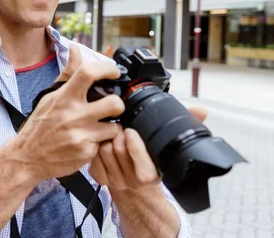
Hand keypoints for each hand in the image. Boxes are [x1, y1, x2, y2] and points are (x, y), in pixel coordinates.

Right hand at [15, 44, 124, 181]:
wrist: (27, 158)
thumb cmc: (40, 125)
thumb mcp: (51, 97)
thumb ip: (68, 73)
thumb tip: (75, 49)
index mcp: (64, 97)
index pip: (88, 73)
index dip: (107, 69)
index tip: (114, 73)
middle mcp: (73, 115)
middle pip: (114, 103)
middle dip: (118, 104)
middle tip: (112, 107)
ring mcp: (81, 135)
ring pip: (115, 127)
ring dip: (111, 127)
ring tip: (101, 127)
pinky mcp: (86, 153)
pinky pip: (106, 144)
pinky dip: (101, 143)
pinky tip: (89, 141)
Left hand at [89, 106, 208, 190]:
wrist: (134, 184)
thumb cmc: (151, 158)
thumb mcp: (167, 145)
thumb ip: (185, 126)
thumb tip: (201, 110)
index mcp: (153, 174)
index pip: (142, 165)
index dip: (135, 146)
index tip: (131, 130)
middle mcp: (133, 181)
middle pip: (118, 150)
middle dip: (117, 133)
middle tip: (119, 124)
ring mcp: (115, 181)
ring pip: (104, 151)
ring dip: (106, 137)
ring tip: (111, 130)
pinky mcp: (100, 178)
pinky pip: (93, 159)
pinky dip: (96, 146)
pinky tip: (102, 140)